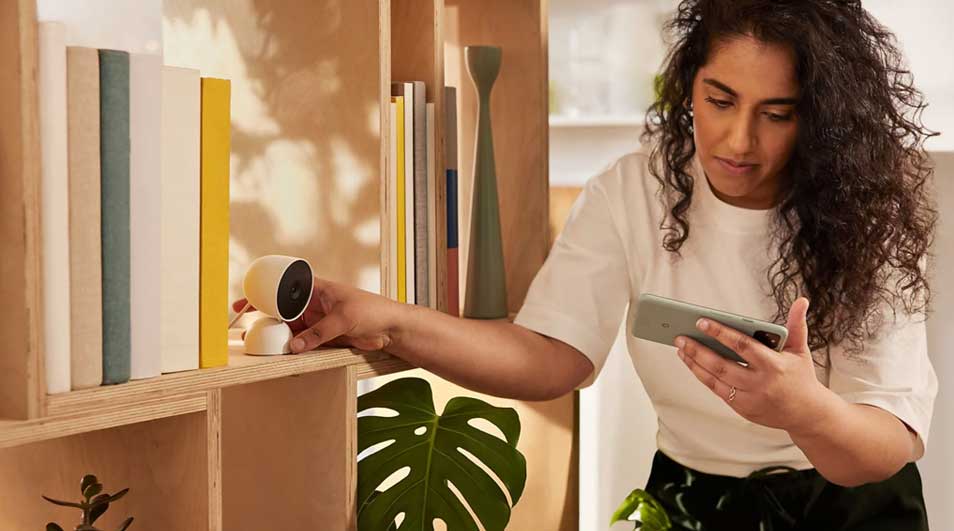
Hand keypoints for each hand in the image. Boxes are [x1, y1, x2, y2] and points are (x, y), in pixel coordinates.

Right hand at [231, 277, 403, 352]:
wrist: (390, 327)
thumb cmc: (372, 311)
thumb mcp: (344, 318)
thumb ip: (318, 333)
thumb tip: (294, 345)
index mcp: (316, 288)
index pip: (284, 287)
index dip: (263, 292)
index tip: (245, 301)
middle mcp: (312, 303)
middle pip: (281, 309)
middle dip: (262, 316)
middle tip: (242, 325)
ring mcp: (315, 321)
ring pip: (288, 327)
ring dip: (274, 334)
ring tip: (255, 342)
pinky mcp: (321, 337)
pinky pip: (300, 342)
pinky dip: (289, 347)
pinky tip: (278, 351)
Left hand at [673, 297, 826, 433]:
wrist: (808, 414)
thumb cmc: (801, 376)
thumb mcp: (800, 350)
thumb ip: (797, 324)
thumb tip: (801, 300)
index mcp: (774, 365)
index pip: (743, 346)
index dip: (720, 333)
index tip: (701, 321)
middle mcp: (760, 383)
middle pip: (722, 365)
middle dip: (698, 350)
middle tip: (680, 336)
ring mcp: (750, 398)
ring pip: (715, 379)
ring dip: (694, 363)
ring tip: (681, 348)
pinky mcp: (742, 409)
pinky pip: (717, 390)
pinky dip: (703, 376)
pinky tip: (692, 363)